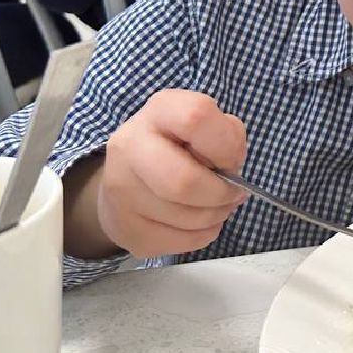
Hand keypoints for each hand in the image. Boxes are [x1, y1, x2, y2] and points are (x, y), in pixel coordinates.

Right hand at [95, 89, 247, 257]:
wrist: (129, 175)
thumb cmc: (182, 145)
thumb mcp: (209, 125)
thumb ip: (227, 138)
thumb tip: (230, 174)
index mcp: (159, 111)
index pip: (196, 118)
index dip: (225, 145)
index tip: (231, 160)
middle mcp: (129, 145)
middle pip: (183, 182)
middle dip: (220, 194)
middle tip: (233, 194)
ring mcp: (120, 190)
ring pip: (185, 218)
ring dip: (216, 216)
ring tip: (218, 206)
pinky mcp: (124, 228)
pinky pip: (179, 242)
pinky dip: (203, 234)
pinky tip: (200, 221)